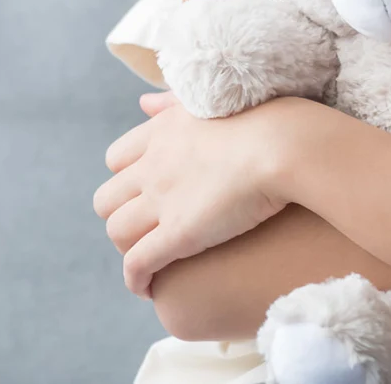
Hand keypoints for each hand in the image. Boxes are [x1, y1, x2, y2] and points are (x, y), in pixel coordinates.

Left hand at [93, 91, 308, 297]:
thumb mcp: (206, 100)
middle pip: (107, 199)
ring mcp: (162, 201)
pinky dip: (136, 279)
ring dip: (128, 249)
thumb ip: (170, 102)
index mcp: (160, 133)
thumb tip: (143, 102)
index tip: (144, 195)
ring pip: (117, 233)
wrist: (282, 145)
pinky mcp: (178, 234)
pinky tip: (147, 288)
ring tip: (150, 261)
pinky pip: (138, 263)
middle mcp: (152, 166)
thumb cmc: (262, 119)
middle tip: (145, 231)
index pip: (115, 160)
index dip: (126, 180)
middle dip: (120, 217)